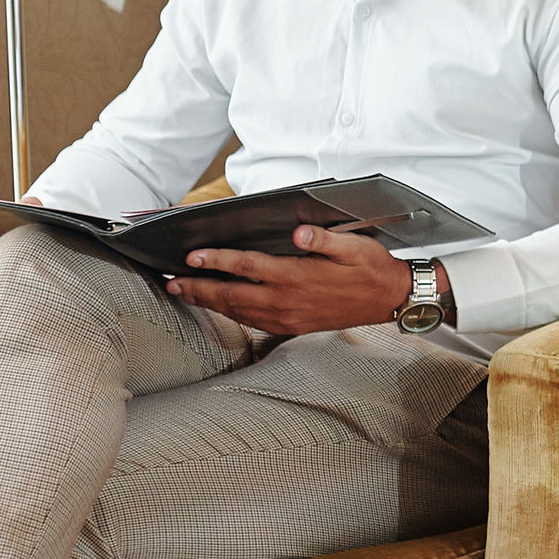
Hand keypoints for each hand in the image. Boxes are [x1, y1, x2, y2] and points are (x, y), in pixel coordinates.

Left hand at [165, 223, 415, 334]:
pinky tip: (220, 307)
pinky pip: (253, 321)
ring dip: (209, 302)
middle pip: (232, 294)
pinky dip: (230, 314)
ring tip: (184, 293)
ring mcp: (288, 317)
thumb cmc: (371, 268)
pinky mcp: (292, 326)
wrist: (388, 300)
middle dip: (198, 287)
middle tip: (170, 281)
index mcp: (297, 277)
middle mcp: (287, 300)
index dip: (217, 261)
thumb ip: (324, 240)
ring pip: (238, 310)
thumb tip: (299, 232)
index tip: (191, 256)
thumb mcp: (354, 246)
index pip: (247, 267)